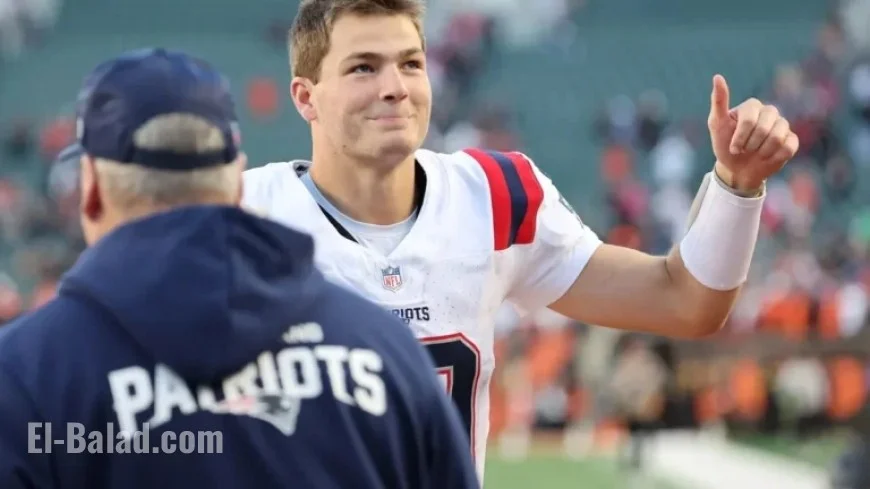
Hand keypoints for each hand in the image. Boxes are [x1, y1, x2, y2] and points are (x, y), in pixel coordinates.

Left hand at [707, 74, 798, 191]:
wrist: (737, 169)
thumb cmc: (725, 145)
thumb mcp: (717, 124)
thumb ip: (718, 101)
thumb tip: (717, 77)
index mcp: (752, 106)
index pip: (749, 120)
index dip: (740, 137)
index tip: (733, 147)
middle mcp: (770, 112)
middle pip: (765, 129)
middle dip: (750, 145)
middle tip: (744, 150)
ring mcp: (782, 125)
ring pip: (777, 138)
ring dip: (761, 152)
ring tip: (755, 154)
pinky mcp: (792, 140)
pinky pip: (788, 148)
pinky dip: (774, 157)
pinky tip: (767, 158)